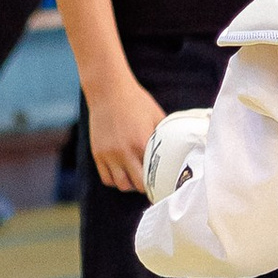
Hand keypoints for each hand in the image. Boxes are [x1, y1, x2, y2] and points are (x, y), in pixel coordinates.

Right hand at [89, 74, 165, 194]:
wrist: (108, 90)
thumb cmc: (136, 101)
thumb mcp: (157, 116)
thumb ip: (165, 135)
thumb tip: (179, 147)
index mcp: (142, 143)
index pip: (152, 175)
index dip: (159, 182)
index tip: (165, 185)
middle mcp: (124, 152)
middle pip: (136, 185)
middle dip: (146, 187)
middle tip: (153, 184)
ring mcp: (109, 154)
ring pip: (120, 184)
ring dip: (130, 185)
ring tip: (137, 178)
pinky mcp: (98, 153)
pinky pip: (106, 177)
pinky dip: (115, 180)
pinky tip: (123, 173)